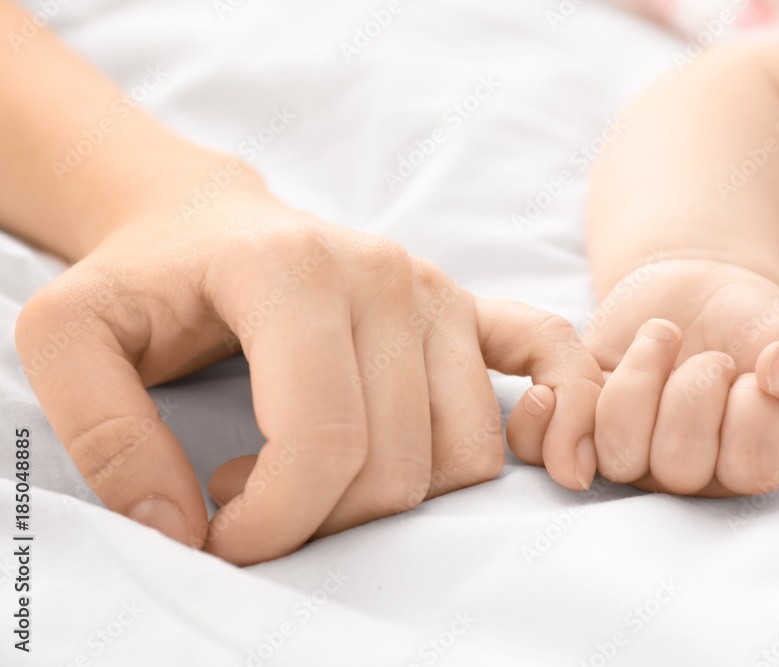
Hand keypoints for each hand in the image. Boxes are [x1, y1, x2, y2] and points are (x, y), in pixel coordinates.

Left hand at [15, 184, 602, 564]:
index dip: (276, 523)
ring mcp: (436, 292)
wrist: (203, 224)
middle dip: (323, 518)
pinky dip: (566, 413)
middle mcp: (385, 276)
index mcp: (293, 273)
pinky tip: (554, 460)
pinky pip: (549, 360)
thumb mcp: (66, 337)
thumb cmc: (145, 281)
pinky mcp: (467, 309)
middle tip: (249, 495)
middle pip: (399, 462)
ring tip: (315, 468)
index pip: (324, 440)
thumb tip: (182, 529)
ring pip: (465, 450)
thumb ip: (106, 437)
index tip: (223, 537)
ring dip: (395, 496)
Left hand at [581, 259, 778, 496]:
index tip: (758, 369)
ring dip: (642, 380)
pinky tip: (623, 353)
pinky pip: (567, 439)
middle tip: (711, 356)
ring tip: (664, 337)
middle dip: (696, 391)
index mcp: (750, 465)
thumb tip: (778, 370)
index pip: (752, 468)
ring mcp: (634, 457)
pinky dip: (582, 398)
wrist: (695, 295)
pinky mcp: (586, 428)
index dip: (753, 409)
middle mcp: (690, 475)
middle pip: (681, 466)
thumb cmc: (754, 328)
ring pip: (622, 452)